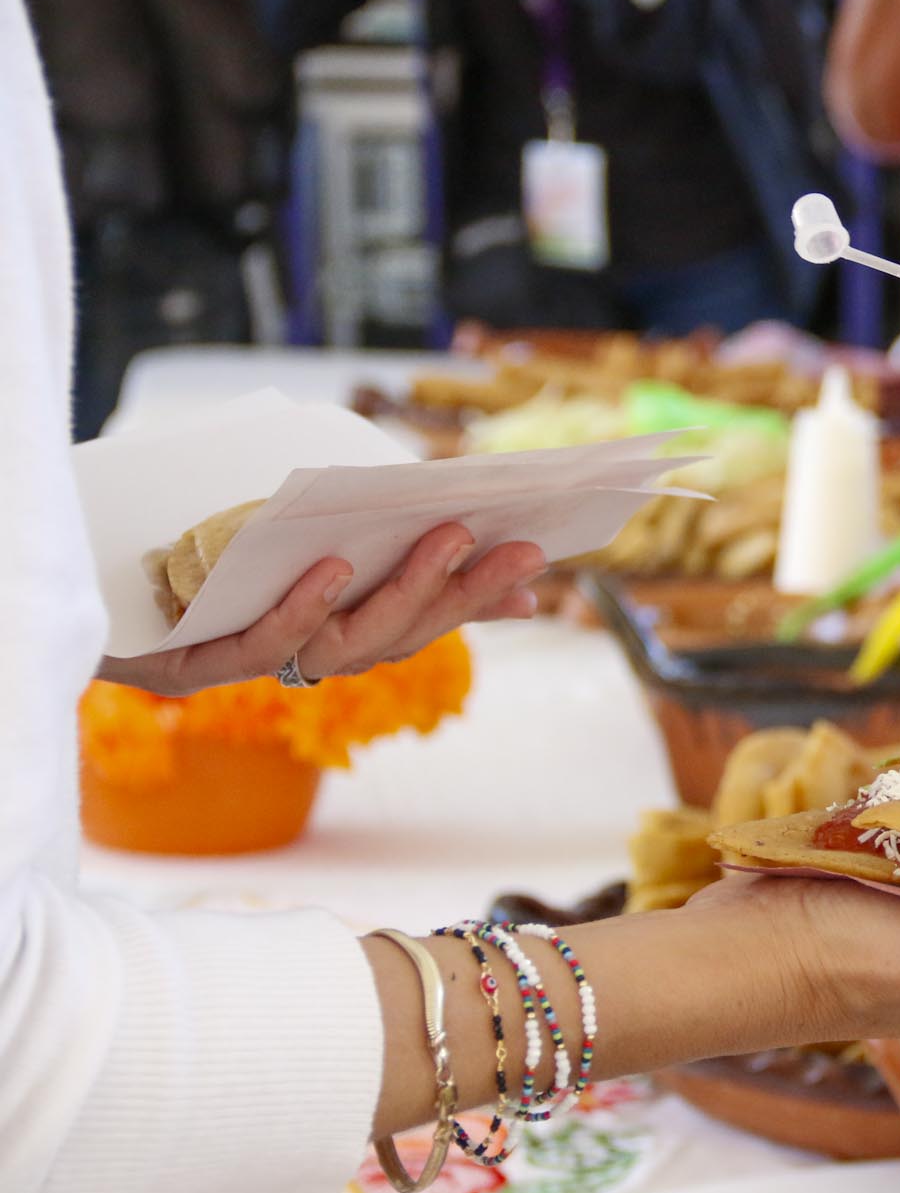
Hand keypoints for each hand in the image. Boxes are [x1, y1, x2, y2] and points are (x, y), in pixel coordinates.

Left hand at [99, 523, 545, 696]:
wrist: (66, 571)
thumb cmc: (184, 541)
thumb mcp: (293, 522)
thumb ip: (369, 531)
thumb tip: (461, 522)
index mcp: (328, 626)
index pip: (426, 618)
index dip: (483, 597)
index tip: (539, 562)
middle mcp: (296, 657)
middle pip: (398, 635)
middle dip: (462, 590)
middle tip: (514, 545)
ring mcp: (247, 666)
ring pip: (343, 649)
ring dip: (402, 596)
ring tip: (442, 540)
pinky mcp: (188, 670)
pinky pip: (259, 644)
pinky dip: (302, 608)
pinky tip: (332, 568)